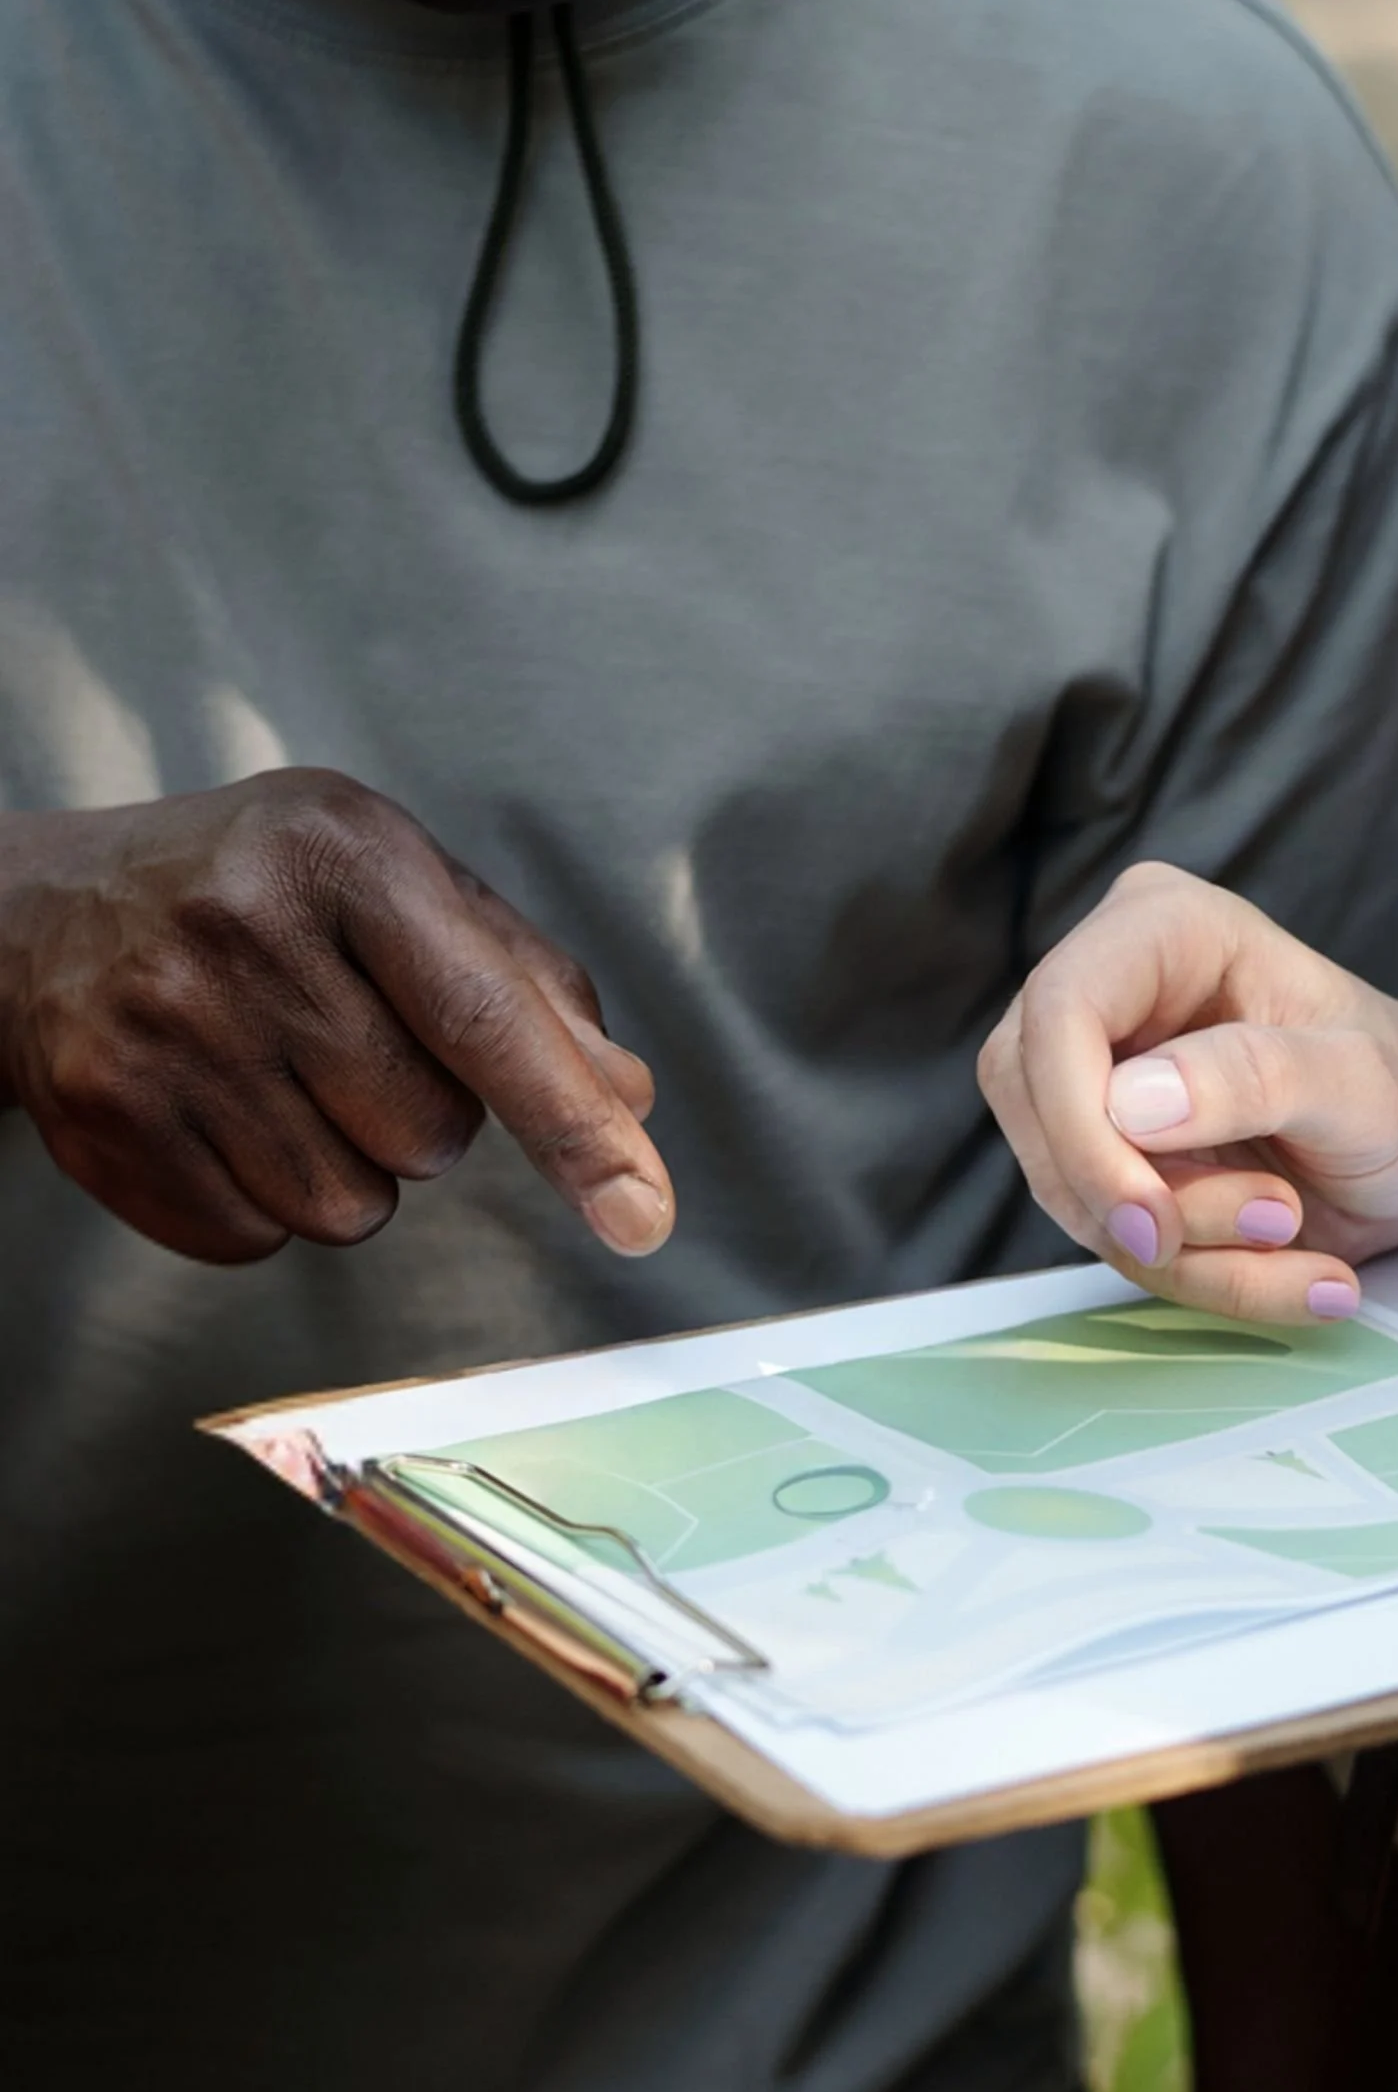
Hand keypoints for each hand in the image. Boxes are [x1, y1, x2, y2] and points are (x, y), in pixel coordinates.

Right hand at [0, 769, 671, 1263]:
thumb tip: (629, 1097)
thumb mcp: (402, 889)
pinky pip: (254, 1239)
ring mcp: (161, 1025)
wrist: (40, 915)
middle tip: (347, 1041)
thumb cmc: (268, 898)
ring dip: (343, 1170)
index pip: (488, 1019)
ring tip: (279, 1074)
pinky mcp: (101, 1113)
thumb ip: (530, 988)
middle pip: (430, 1137)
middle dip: (419, 1119)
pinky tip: (218, 1111)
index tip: (642, 1212)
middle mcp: (243, 929)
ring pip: (348, 1208)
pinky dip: (258, 1202)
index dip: (574, 1123)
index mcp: (344, 853)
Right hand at [978, 862, 1397, 1322]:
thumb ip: (1258, 1077)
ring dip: (1182, 1248)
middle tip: (1267, 1225)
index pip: (1060, 1011)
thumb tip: (1129, 1103)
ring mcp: (1103, 1077)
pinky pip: (1112, 1235)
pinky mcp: (1112, 1154)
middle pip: (1037, 1104)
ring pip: (1068, 1187)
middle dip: (1135, 1196)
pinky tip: (1294, 1270)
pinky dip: (1198, 1275)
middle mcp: (1116, 992)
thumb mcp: (1364, 1082)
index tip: (1152, 1217)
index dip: (1080, 1123)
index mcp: (1165, 929)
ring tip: (1296, 1235)